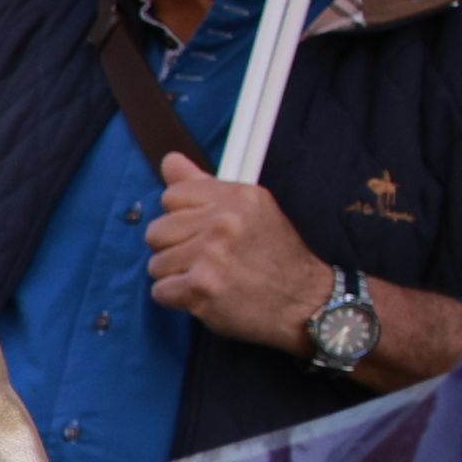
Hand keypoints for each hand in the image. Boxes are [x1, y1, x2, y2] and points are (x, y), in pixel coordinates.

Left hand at [147, 158, 345, 348]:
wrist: (305, 302)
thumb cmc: (275, 256)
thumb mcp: (250, 209)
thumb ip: (204, 185)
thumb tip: (169, 159)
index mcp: (237, 197)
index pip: (171, 196)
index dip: (182, 218)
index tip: (205, 232)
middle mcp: (224, 222)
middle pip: (156, 231)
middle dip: (175, 249)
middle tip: (208, 260)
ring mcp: (212, 255)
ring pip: (156, 263)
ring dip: (177, 276)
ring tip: (210, 278)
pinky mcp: (202, 288)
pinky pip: (160, 291)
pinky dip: (177, 299)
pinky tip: (206, 296)